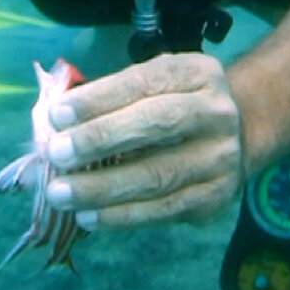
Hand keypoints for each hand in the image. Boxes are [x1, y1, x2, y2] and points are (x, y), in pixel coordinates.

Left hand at [43, 53, 244, 229]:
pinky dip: (122, 216)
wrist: (237, 135)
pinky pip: (164, 210)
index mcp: (197, 72)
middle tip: (57, 153)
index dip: (99, 98)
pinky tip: (89, 217)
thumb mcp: (154, 84)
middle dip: (100, 139)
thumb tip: (51, 126)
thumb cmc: (175, 104)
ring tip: (60, 193)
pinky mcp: (215, 196)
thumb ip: (109, 99)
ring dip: (103, 188)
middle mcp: (216, 111)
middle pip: (156, 124)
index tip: (57, 114)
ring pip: (157, 175)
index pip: (144, 82)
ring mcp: (221, 157)